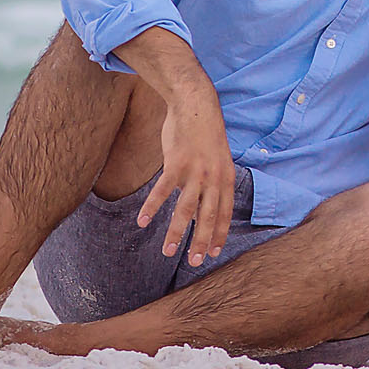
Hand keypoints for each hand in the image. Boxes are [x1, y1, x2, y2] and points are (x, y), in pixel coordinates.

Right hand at [135, 76, 235, 265]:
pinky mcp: (176, 163)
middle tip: (194, 262)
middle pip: (208, 216)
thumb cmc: (204, 135)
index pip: (225, 212)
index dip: (220, 234)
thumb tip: (201, 212)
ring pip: (185, 209)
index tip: (215, 253)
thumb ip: (212, 185)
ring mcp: (195, 171)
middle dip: (201, 242)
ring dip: (176, 233)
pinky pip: (162, 191)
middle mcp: (213, 178)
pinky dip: (152, 207)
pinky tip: (143, 222)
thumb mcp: (217, 160)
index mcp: (225, 177)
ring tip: (168, 252)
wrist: (196, 105)